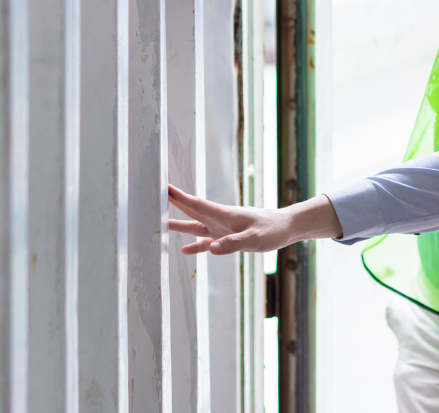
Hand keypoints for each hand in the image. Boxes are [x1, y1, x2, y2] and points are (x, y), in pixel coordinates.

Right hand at [167, 185, 341, 254]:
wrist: (286, 228)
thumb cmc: (272, 230)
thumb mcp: (254, 239)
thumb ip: (233, 244)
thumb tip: (211, 249)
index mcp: (223, 215)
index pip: (196, 204)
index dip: (179, 198)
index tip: (162, 188)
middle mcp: (219, 220)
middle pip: (191, 211)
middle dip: (172, 205)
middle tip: (153, 199)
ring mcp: (222, 229)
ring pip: (195, 226)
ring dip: (179, 225)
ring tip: (159, 225)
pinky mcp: (228, 238)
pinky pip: (206, 242)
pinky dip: (195, 245)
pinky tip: (184, 250)